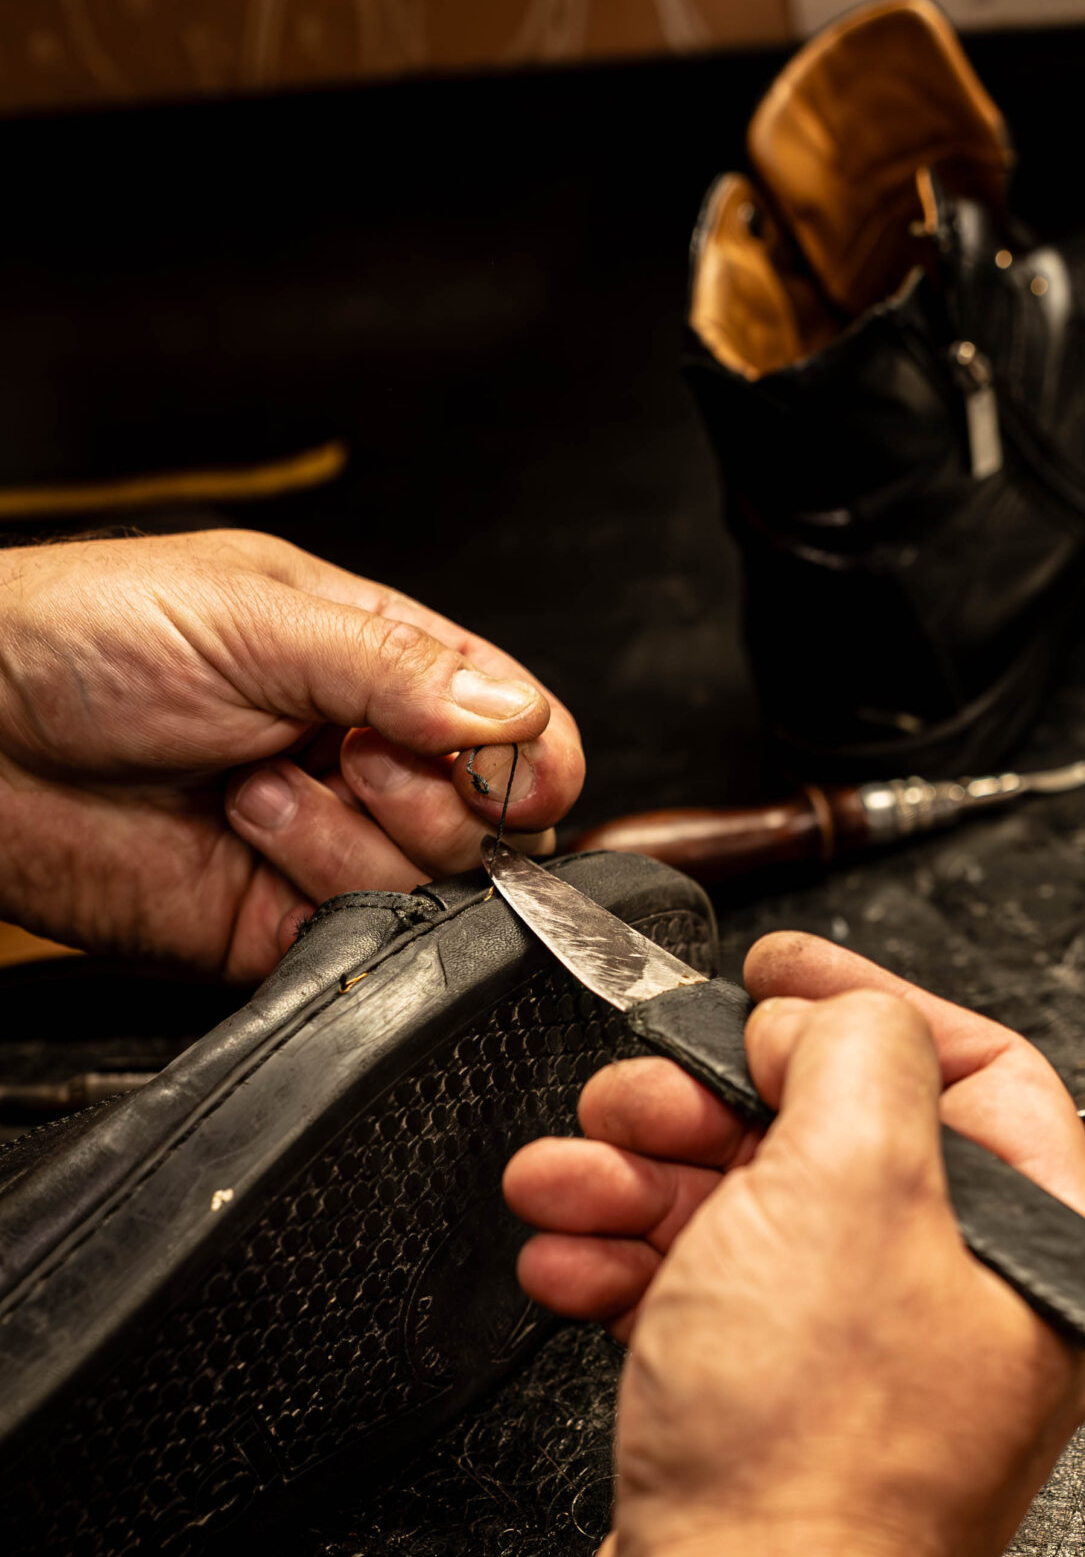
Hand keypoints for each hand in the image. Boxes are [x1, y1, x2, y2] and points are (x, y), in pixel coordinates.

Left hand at [0, 529, 583, 979]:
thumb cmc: (82, 637)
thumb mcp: (256, 616)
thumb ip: (398, 669)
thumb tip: (518, 720)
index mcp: (380, 665)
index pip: (519, 727)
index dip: (529, 759)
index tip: (495, 767)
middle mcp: (366, 761)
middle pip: (497, 826)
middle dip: (433, 797)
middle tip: (345, 754)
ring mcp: (327, 849)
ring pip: (436, 889)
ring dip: (350, 838)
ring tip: (251, 786)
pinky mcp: (276, 926)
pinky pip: (359, 941)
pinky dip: (318, 893)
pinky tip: (243, 839)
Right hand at [504, 936, 1084, 1556]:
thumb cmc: (815, 1466)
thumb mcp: (852, 1184)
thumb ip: (855, 1053)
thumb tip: (825, 1016)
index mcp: (1034, 1256)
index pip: (978, 1072)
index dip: (867, 1000)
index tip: (775, 972)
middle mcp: (960, 1314)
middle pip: (836, 1140)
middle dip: (713, 1102)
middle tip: (638, 1094)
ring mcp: (860, 1375)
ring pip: (747, 1218)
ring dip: (640, 1178)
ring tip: (568, 1178)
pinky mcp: (769, 1424)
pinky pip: (699, 1301)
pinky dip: (623, 1266)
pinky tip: (565, 1260)